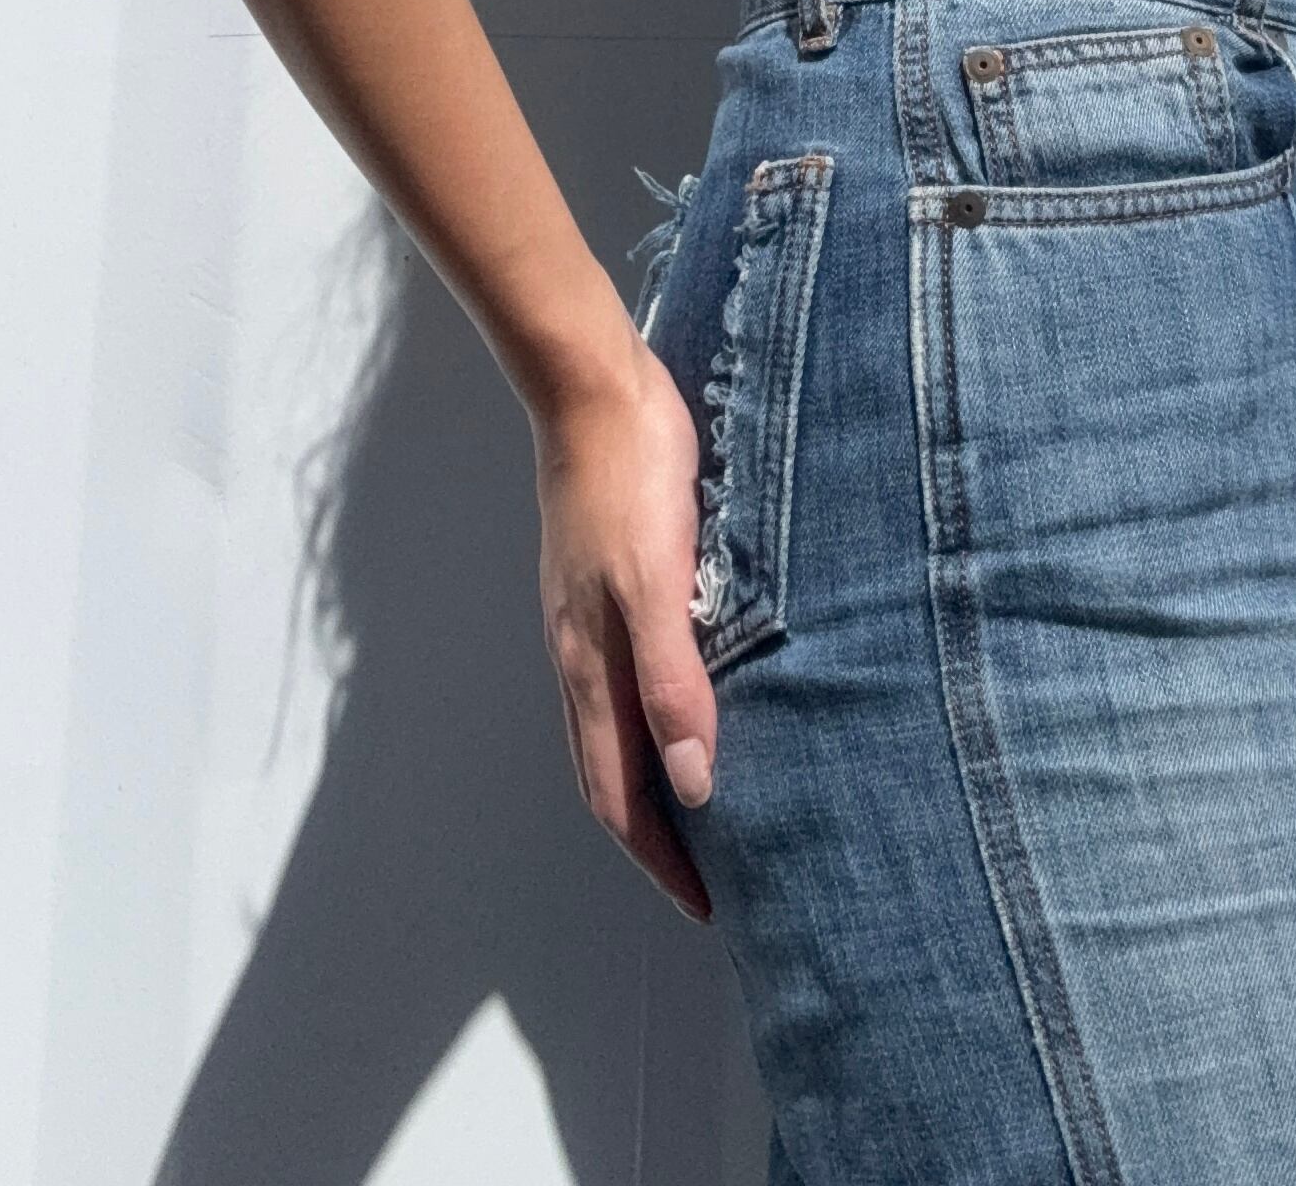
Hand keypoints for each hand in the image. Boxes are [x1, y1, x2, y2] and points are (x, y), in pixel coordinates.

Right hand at [532, 341, 716, 922]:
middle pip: (610, 776)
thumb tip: (692, 786)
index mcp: (590, 666)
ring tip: (706, 809)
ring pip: (614, 729)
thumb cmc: (630, 476)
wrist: (593, 387)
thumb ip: (671, 681)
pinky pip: (627, 677)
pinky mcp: (605, 581)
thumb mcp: (658, 581)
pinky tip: (694, 699)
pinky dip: (656, 716)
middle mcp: (581, 654)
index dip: (660, 859)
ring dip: (653, 782)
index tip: (707, 908)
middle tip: (713, 882)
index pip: (619, 796)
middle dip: (655, 840)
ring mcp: (586, 618)